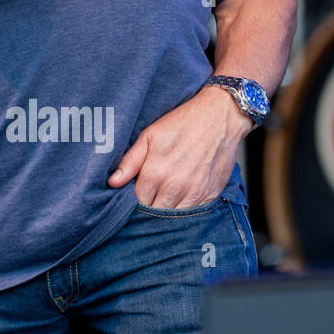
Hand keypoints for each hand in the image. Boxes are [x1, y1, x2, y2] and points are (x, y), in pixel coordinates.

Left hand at [107, 84, 252, 207]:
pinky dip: (186, 210)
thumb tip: (113, 182)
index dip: (134, 200)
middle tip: (150, 197)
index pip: (137, 202)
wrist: (220, 116)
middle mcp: (175, 187)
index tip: (134, 195)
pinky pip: (194, 213)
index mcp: (155, 173)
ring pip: (174, 217)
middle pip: (154, 213)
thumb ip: (130, 161)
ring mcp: (195, 193)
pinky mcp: (211, 194)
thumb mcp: (150, 135)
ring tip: (165, 198)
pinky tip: (182, 198)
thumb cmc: (183, 123)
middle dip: (149, 209)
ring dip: (167, 211)